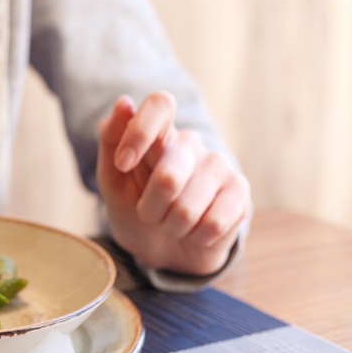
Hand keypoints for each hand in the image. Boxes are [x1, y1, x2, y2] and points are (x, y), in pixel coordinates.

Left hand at [95, 92, 250, 275]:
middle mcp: (191, 143)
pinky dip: (195, 236)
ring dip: (171, 225)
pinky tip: (196, 230)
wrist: (162, 250)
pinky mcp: (240, 191)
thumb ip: (112, 139)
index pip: (161, 104)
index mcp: (159, 133)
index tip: (123, 164)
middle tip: (148, 214)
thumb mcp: (112, 179)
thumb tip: (124, 102)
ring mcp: (219, 165)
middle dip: (149, 208)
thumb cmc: (135, 208)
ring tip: (171, 223)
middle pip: (168, 176)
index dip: (140, 132)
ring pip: (187, 207)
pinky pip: (213, 223)